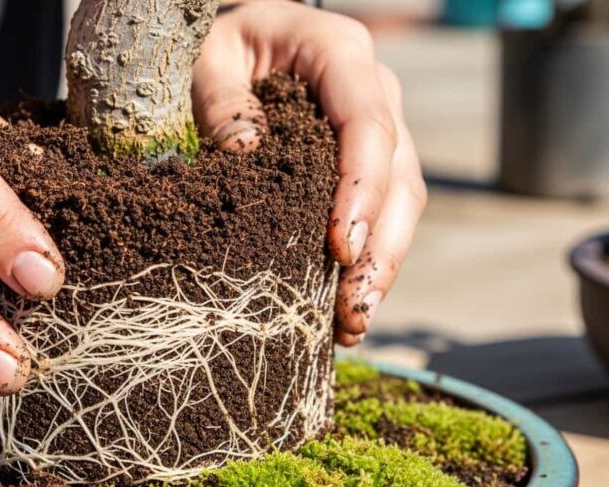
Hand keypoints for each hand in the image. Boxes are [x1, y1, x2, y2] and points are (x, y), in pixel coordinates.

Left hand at [192, 0, 426, 344]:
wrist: (237, 41)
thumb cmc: (214, 46)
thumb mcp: (205, 59)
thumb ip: (221, 98)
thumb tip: (245, 151)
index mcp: (338, 51)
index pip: (368, 122)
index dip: (361, 188)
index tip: (340, 249)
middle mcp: (373, 86)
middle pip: (398, 173)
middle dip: (381, 248)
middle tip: (353, 309)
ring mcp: (380, 124)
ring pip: (404, 200)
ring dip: (384, 264)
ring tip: (354, 322)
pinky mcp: (368, 160)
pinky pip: (385, 210)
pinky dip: (371, 259)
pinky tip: (349, 305)